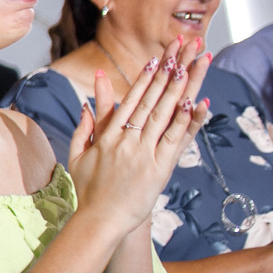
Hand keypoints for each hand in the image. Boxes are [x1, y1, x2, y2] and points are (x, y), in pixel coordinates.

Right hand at [68, 35, 208, 238]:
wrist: (99, 220)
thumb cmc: (89, 190)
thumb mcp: (79, 155)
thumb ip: (84, 128)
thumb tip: (86, 104)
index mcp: (108, 136)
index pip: (131, 100)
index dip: (145, 78)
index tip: (157, 59)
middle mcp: (127, 140)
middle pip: (150, 100)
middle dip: (166, 74)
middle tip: (179, 52)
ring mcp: (143, 153)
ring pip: (164, 115)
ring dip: (178, 89)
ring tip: (190, 67)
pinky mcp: (158, 168)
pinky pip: (174, 140)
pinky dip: (185, 121)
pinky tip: (194, 103)